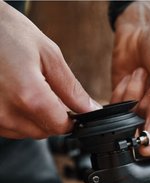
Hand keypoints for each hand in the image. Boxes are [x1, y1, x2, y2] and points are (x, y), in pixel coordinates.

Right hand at [0, 2, 100, 138]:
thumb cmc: (7, 32)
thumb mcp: (48, 56)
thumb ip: (72, 89)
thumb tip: (90, 108)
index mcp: (29, 96)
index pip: (60, 126)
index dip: (71, 120)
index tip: (72, 110)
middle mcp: (6, 112)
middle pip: (43, 131)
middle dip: (53, 117)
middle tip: (50, 94)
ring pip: (26, 132)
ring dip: (35, 118)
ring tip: (29, 90)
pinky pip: (8, 127)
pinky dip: (18, 116)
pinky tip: (16, 96)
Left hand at [111, 1, 149, 156]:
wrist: (143, 26)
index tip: (146, 148)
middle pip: (149, 128)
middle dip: (146, 106)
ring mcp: (142, 106)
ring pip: (130, 118)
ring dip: (134, 93)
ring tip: (144, 73)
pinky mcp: (125, 100)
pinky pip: (117, 107)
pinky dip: (123, 90)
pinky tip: (133, 75)